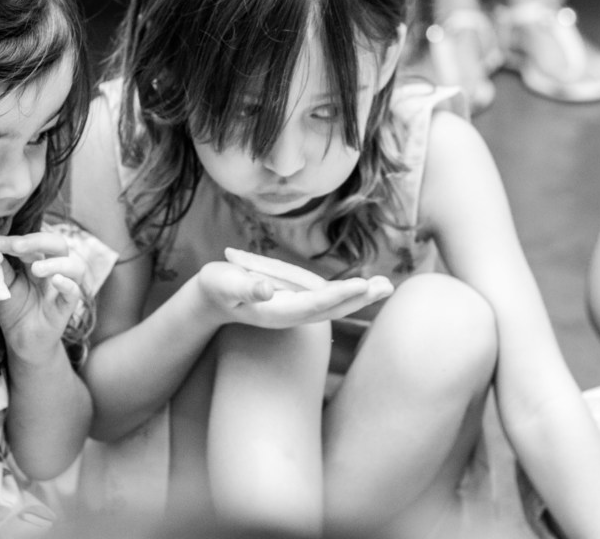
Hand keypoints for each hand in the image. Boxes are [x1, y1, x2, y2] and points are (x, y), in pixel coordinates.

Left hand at [0, 230, 86, 357]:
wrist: (23, 343)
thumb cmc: (16, 311)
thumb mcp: (4, 286)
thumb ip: (1, 267)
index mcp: (38, 262)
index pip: (32, 243)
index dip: (13, 240)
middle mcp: (55, 271)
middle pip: (57, 245)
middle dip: (37, 242)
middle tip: (16, 246)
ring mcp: (63, 288)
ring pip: (74, 266)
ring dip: (56, 263)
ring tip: (36, 268)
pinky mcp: (67, 307)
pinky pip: (74, 292)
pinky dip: (67, 284)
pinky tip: (56, 281)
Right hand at [195, 248, 392, 329]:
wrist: (214, 299)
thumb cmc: (217, 287)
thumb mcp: (224, 283)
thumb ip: (244, 286)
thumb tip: (267, 289)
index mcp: (276, 312)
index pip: (313, 304)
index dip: (339, 295)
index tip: (362, 285)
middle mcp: (292, 315)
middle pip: (331, 309)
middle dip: (359, 299)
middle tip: (385, 287)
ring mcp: (297, 310)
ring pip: (334, 306)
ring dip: (361, 297)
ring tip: (386, 286)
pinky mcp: (299, 303)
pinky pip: (329, 300)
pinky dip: (349, 293)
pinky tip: (366, 287)